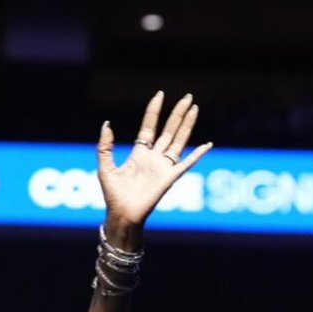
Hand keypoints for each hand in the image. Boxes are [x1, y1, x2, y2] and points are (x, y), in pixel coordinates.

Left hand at [97, 91, 211, 241]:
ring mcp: (163, 167)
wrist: (122, 215)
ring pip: (178, 141)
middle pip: (169, 130)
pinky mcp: (169, 178)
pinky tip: (207, 145)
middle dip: (177, 114)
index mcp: (139, 154)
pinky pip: (186, 164)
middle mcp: (153, 158)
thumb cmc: (113, 196)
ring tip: (194, 108)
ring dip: (187, 125)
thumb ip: (105, 147)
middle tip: (187, 96)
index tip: (159, 95)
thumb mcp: (105, 168)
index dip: (154, 111)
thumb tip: (107, 124)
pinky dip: (197, 155)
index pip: (149, 127)